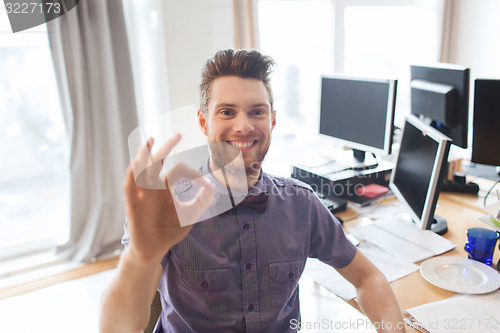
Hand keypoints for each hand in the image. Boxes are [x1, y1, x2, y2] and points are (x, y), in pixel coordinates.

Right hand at [124, 133, 214, 263]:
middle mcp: (153, 186)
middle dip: (167, 147)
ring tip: (149, 141)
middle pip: (157, 161)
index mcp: (166, 187)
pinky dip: (132, 174)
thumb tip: (212, 187)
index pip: (179, 170)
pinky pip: (129, 186)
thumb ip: (201, 202)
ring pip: (141, 169)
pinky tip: (136, 163)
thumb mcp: (190, 215)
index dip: (194, 175)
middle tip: (178, 134)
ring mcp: (142, 193)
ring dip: (144, 155)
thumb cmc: (170, 231)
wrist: (154, 250)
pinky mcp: (133, 204)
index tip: (207, 187)